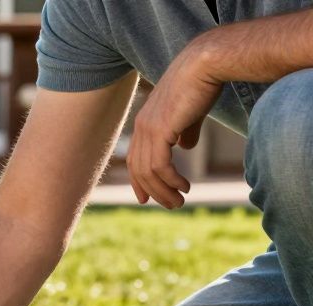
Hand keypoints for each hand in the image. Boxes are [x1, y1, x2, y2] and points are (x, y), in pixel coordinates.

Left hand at [128, 41, 222, 208]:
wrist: (206, 63)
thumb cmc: (202, 83)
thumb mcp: (190, 112)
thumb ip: (185, 130)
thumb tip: (185, 146)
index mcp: (145, 122)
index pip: (135, 158)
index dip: (139, 180)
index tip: (146, 198)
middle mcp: (141, 127)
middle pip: (139, 169)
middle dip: (153, 191)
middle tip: (171, 205)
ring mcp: (148, 128)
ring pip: (149, 171)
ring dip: (164, 190)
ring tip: (179, 202)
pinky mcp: (160, 130)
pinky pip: (160, 165)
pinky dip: (170, 180)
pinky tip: (184, 187)